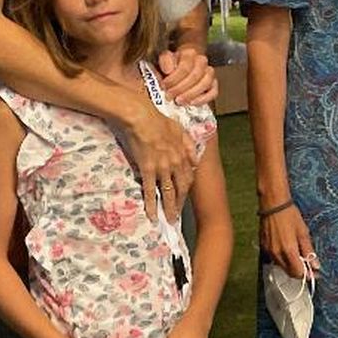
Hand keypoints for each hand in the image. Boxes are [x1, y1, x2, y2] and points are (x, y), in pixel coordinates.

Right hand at [116, 99, 195, 220]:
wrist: (141, 117)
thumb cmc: (158, 120)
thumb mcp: (180, 130)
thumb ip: (189, 146)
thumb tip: (196, 161)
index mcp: (183, 154)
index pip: (188, 177)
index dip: (186, 190)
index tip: (183, 198)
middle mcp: (175, 164)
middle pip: (180, 188)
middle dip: (180, 204)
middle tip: (177, 215)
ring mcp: (162, 168)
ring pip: (168, 193)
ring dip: (169, 209)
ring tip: (169, 220)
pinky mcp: (147, 169)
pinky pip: (150, 191)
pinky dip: (151, 204)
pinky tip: (152, 215)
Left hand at [158, 46, 217, 107]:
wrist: (181, 66)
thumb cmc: (173, 64)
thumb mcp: (165, 58)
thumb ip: (165, 61)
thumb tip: (168, 70)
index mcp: (189, 53)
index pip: (185, 67)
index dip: (174, 78)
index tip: (164, 85)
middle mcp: (201, 61)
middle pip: (195, 76)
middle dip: (180, 88)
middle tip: (170, 95)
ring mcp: (209, 73)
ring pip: (205, 83)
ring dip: (191, 94)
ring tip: (180, 100)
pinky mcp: (213, 84)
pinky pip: (213, 92)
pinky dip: (203, 99)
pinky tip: (192, 103)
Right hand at [260, 203, 317, 288]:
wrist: (273, 204)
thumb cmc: (290, 215)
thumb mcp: (303, 232)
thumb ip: (308, 250)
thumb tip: (315, 266)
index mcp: (288, 250)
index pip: (298, 272)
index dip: (307, 274)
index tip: (314, 273)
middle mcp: (277, 254)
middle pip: (289, 272)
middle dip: (299, 271)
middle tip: (308, 266)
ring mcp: (269, 251)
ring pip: (281, 266)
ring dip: (290, 265)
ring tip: (298, 255)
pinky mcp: (264, 247)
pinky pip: (274, 258)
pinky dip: (282, 258)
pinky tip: (287, 250)